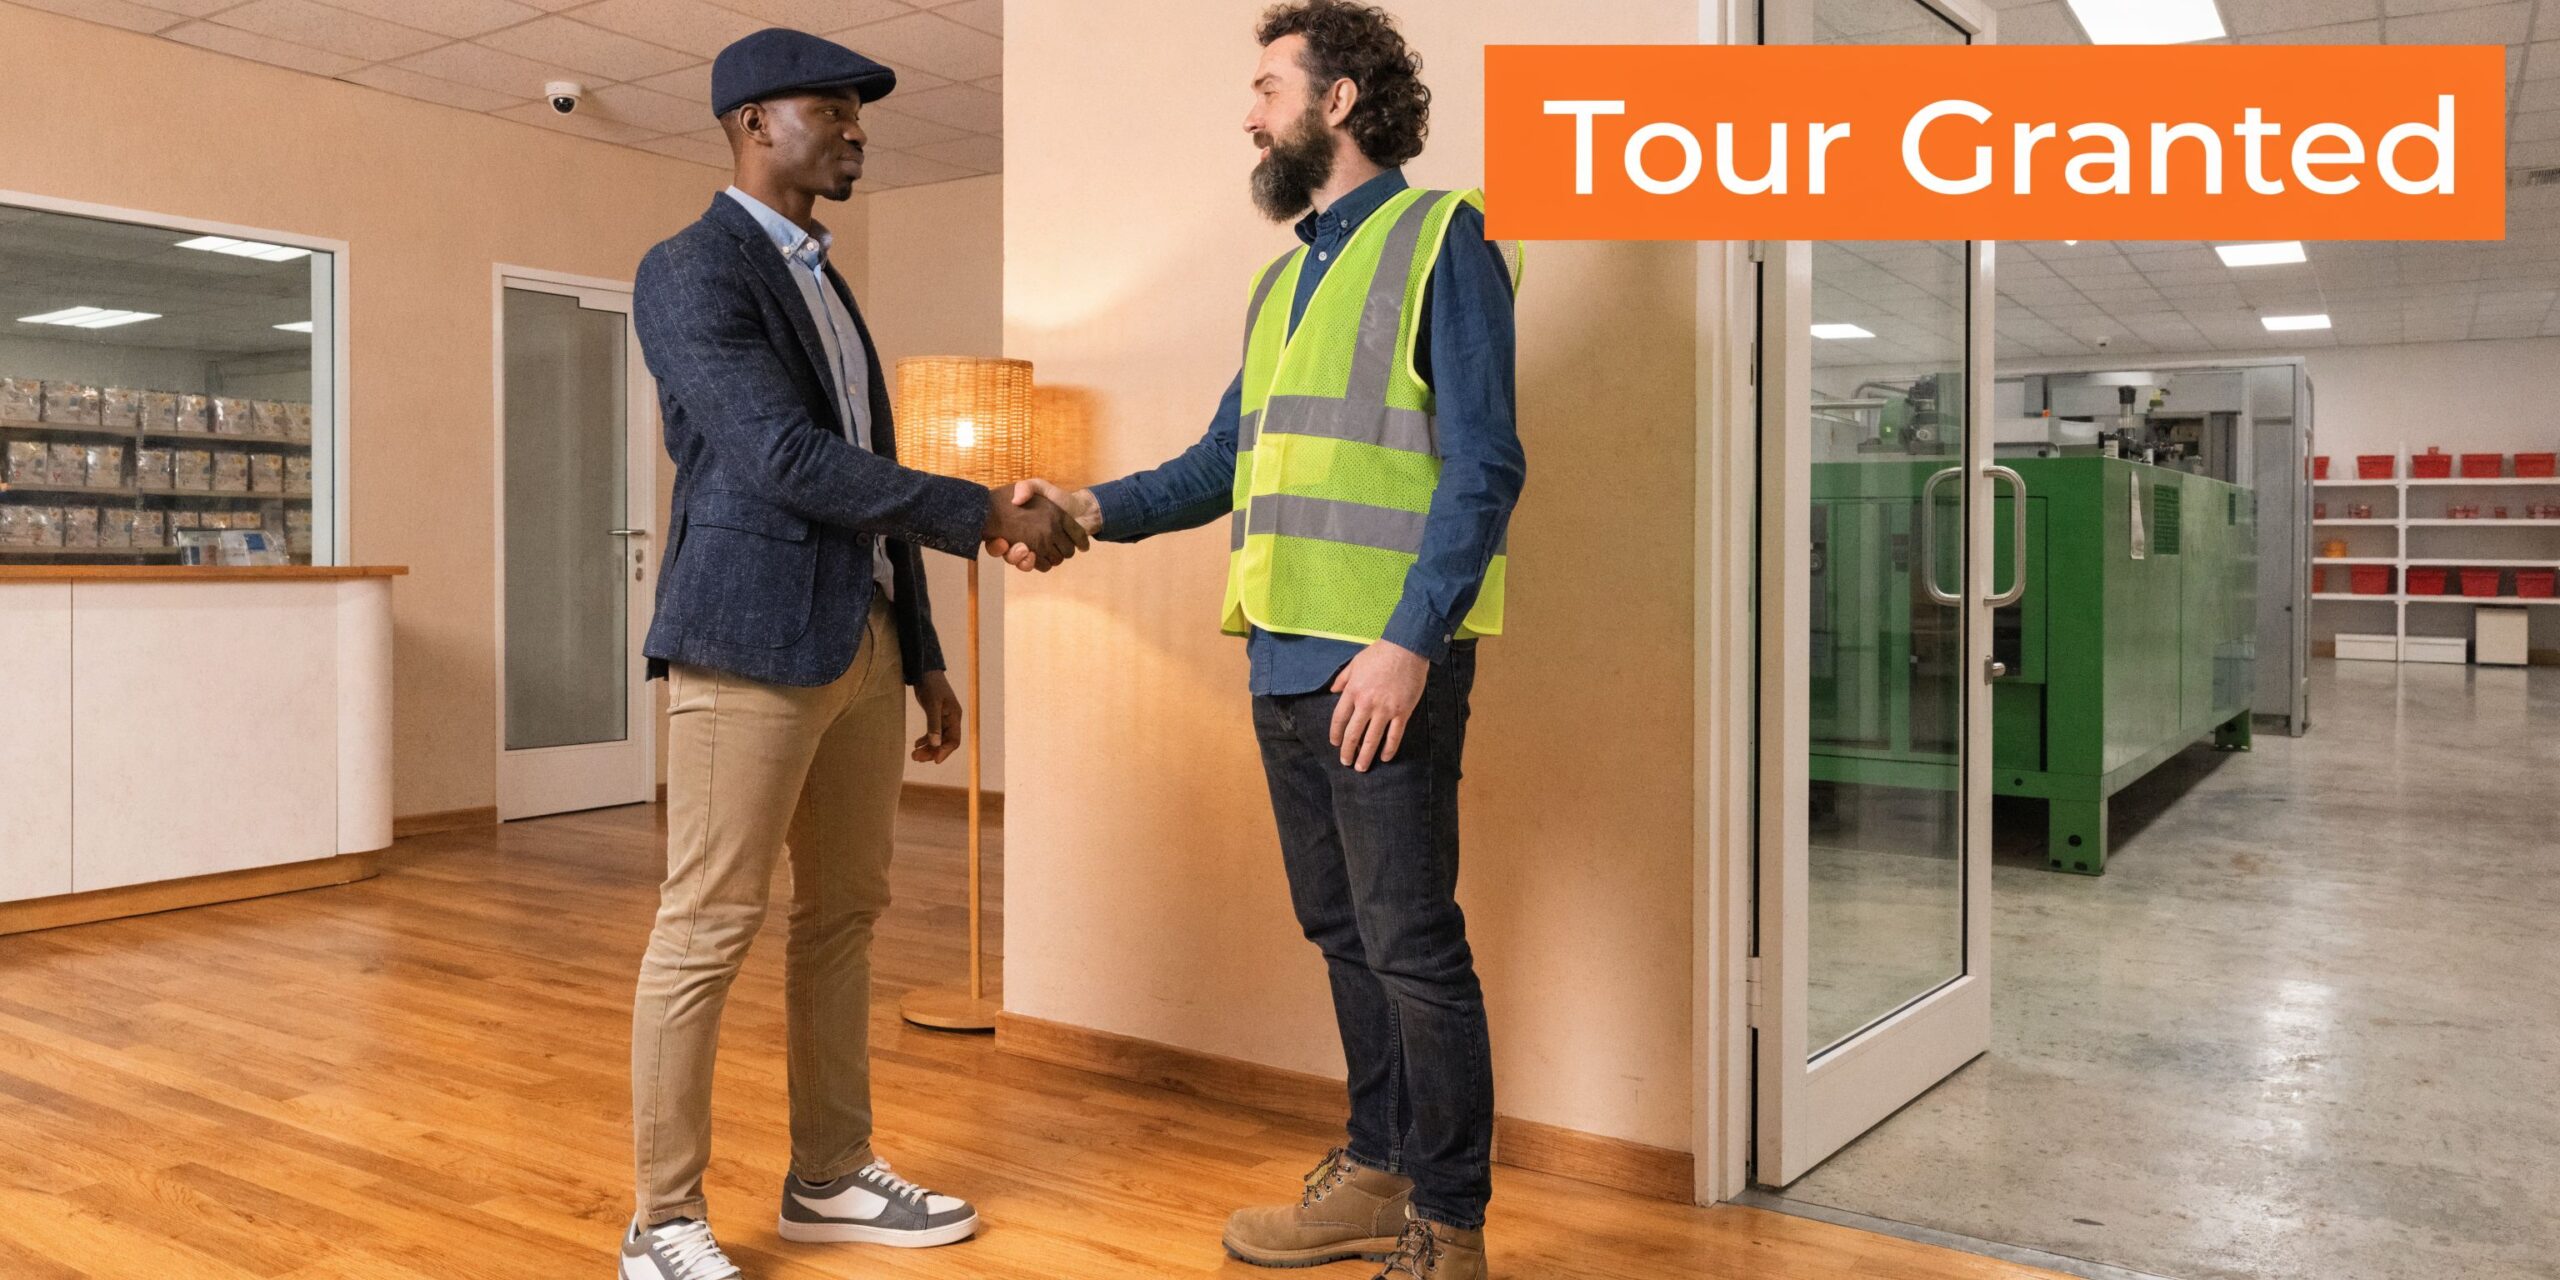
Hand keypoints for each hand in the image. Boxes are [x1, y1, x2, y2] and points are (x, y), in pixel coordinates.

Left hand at [912, 671, 962, 763]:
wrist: (925, 671)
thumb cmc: (930, 685)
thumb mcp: (931, 704)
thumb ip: (933, 724)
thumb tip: (935, 744)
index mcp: (954, 716)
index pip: (954, 740)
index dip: (945, 751)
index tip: (934, 761)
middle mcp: (951, 719)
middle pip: (945, 742)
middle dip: (932, 751)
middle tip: (916, 758)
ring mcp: (944, 718)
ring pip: (939, 739)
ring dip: (928, 747)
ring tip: (914, 754)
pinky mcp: (936, 715)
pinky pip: (933, 732)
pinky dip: (926, 739)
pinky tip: (916, 744)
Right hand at [983, 482, 1088, 569]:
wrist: (1078, 508)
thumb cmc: (1054, 497)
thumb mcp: (1037, 486)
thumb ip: (1026, 487)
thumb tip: (1017, 500)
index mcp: (1011, 525)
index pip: (994, 541)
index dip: (995, 546)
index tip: (1002, 542)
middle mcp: (1018, 541)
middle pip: (1010, 557)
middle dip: (1014, 555)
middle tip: (1022, 547)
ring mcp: (1034, 551)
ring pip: (1026, 563)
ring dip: (1028, 559)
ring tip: (1030, 551)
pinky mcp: (1048, 557)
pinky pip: (1043, 566)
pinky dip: (1045, 562)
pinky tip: (1047, 553)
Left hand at [1329, 641, 1428, 771]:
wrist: (1407, 648)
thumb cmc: (1380, 653)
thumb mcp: (1355, 663)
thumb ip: (1342, 678)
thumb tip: (1332, 690)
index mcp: (1353, 691)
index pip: (1339, 719)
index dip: (1336, 734)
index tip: (1335, 744)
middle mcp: (1366, 704)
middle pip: (1353, 734)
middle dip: (1348, 751)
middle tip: (1346, 762)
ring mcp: (1385, 709)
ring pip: (1372, 739)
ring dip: (1366, 755)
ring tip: (1361, 767)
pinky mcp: (1402, 712)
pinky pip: (1394, 735)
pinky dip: (1389, 748)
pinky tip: (1385, 757)